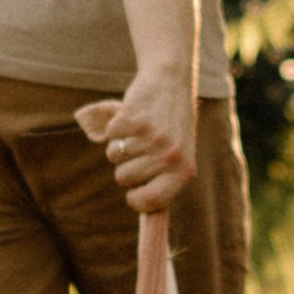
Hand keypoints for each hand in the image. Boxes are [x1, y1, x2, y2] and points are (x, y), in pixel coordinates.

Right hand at [76, 69, 197, 212]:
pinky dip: (113, 128)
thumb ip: (164, 181)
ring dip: (118, 146)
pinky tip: (131, 117)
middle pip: (124, 179)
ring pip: (113, 158)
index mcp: (185, 170)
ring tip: (136, 132)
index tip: (132, 195)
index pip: (152, 202)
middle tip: (138, 150)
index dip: (136, 201)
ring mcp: (151, 138)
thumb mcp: (179, 154)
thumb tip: (145, 212)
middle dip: (124, 167)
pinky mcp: (133, 120)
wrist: (171, 81)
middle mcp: (170, 156)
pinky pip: (109, 137)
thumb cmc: (173, 124)